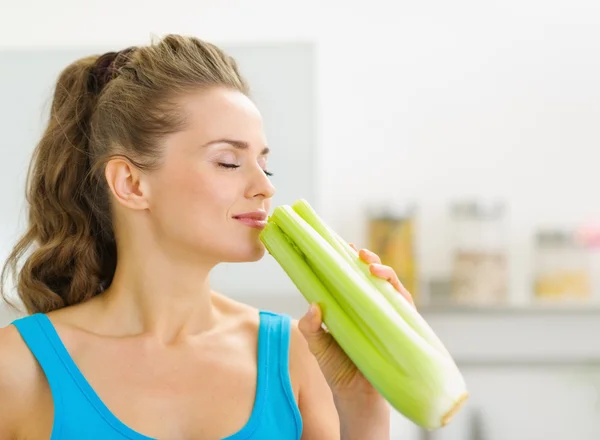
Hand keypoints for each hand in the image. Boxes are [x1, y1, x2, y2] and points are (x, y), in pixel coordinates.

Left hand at [298, 245, 414, 401]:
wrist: (357, 397)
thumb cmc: (338, 369)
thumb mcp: (318, 346)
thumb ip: (312, 327)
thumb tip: (314, 305)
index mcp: (350, 307)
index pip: (351, 278)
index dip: (348, 260)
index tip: (342, 246)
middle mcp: (370, 308)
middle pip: (373, 277)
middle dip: (369, 260)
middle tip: (358, 253)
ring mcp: (387, 317)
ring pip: (391, 287)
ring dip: (384, 272)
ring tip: (371, 266)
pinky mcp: (402, 328)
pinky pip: (405, 307)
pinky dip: (399, 293)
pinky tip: (389, 285)